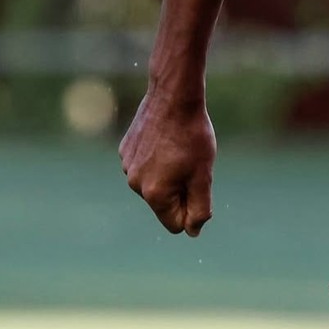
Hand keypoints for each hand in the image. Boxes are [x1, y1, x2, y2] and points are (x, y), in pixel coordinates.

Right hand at [119, 90, 215, 236]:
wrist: (173, 97)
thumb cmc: (193, 136)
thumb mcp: (203, 175)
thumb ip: (199, 208)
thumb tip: (192, 231)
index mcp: (154, 194)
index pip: (174, 224)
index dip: (192, 211)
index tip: (200, 187)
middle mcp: (134, 183)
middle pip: (163, 204)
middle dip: (180, 191)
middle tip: (192, 164)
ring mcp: (126, 166)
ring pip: (154, 184)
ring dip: (169, 175)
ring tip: (179, 149)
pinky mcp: (125, 150)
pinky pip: (145, 166)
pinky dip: (157, 160)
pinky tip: (166, 140)